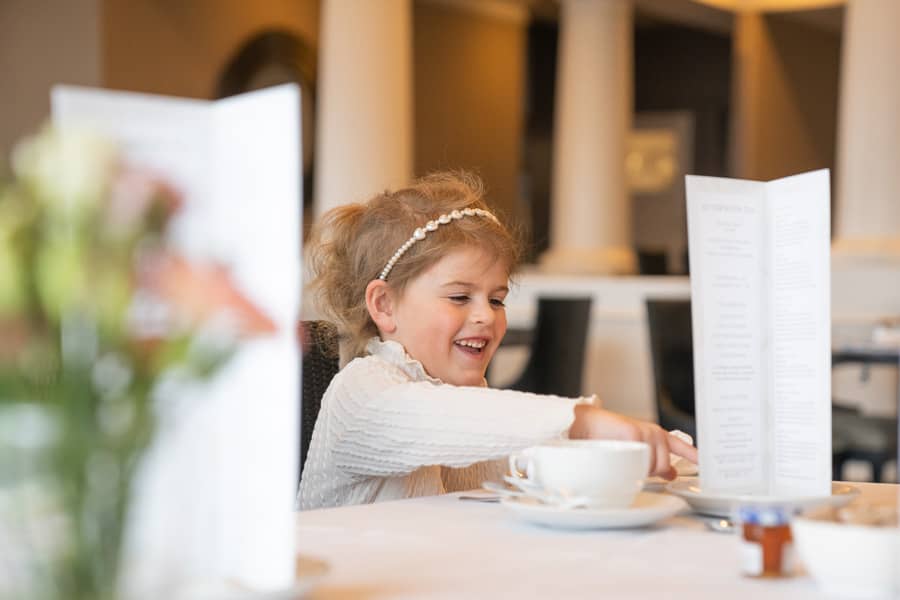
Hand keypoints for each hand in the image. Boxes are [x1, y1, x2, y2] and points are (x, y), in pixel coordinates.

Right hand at [569, 405, 697, 479]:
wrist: (585, 424)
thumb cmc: (606, 437)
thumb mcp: (635, 448)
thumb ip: (655, 459)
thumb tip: (670, 473)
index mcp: (654, 434)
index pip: (680, 445)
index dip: (693, 455)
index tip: (706, 462)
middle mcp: (652, 432)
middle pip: (662, 464)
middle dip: (649, 471)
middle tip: (631, 464)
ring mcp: (644, 433)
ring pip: (651, 465)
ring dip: (638, 469)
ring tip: (622, 459)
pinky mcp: (633, 434)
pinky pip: (639, 460)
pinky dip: (631, 465)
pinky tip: (621, 457)